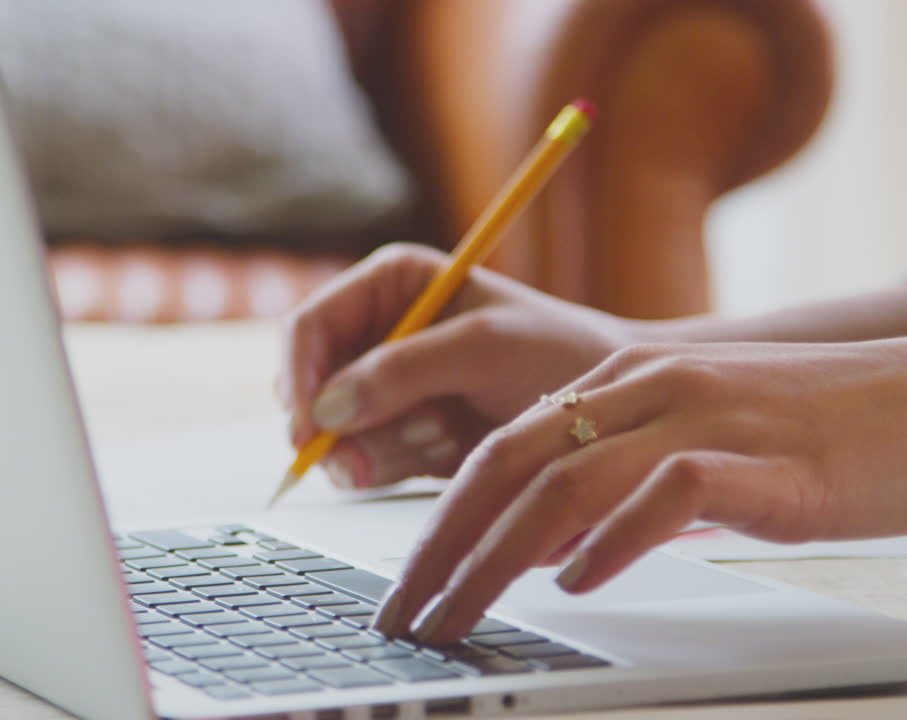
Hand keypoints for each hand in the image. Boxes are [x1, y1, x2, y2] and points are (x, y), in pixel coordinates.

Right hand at [279, 243, 638, 489]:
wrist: (608, 411)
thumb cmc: (559, 355)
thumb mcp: (484, 348)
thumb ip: (403, 370)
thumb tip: (325, 410)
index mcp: (391, 286)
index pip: (310, 327)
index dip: (299, 376)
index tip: (307, 425)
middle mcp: (379, 335)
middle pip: (310, 387)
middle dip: (342, 424)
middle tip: (384, 443)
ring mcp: (386, 391)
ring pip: (333, 433)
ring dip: (380, 446)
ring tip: (443, 432)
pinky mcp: (399, 436)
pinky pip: (362, 462)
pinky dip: (395, 466)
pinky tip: (443, 449)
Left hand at [376, 333, 906, 644]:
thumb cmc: (820, 436)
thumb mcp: (697, 452)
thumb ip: (619, 490)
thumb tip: (545, 549)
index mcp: (625, 381)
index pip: (501, 447)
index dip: (440, 519)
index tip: (410, 583)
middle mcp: (648, 387)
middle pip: (508, 463)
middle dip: (441, 546)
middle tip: (405, 614)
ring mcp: (702, 416)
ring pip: (562, 481)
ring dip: (495, 558)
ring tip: (460, 618)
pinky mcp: (761, 460)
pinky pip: (661, 496)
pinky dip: (609, 543)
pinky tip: (577, 585)